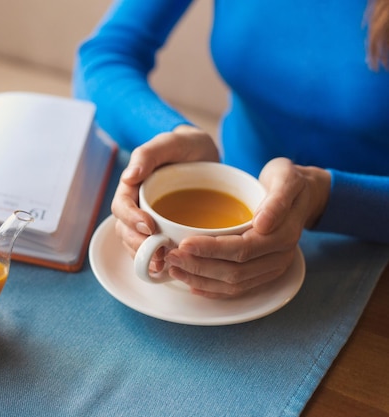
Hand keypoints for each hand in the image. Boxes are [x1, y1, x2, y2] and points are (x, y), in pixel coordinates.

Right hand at [110, 125, 218, 270]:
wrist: (204, 154)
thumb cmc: (186, 146)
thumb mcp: (172, 142)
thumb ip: (149, 154)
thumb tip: (129, 176)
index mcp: (132, 185)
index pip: (121, 206)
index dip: (131, 219)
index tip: (149, 226)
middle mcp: (136, 205)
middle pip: (125, 230)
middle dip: (137, 245)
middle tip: (158, 254)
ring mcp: (147, 220)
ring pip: (135, 244)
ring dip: (144, 257)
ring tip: (162, 266)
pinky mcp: (162, 231)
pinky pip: (152, 250)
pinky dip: (156, 261)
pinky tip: (168, 270)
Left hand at [165, 157, 330, 297]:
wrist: (305, 195)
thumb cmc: (291, 182)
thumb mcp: (287, 178)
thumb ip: (276, 200)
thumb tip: (262, 223)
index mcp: (283, 235)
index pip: (242, 249)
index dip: (211, 249)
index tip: (184, 243)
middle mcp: (279, 257)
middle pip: (234, 271)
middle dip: (199, 267)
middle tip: (170, 256)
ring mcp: (272, 268)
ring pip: (234, 284)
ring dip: (201, 281)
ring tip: (174, 270)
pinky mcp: (264, 273)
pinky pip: (238, 289)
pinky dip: (213, 290)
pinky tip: (192, 285)